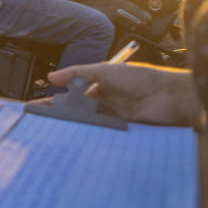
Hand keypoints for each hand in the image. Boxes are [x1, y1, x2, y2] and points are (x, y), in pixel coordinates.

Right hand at [48, 63, 201, 126]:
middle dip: (59, 116)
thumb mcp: (105, 70)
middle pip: (76, 111)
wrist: (170, 97)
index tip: (37, 107)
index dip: (54, 100)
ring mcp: (112, 116)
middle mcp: (103, 101)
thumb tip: (52, 76)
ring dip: (72, 126)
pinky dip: (89, 134)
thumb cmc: (141, 78)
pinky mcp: (121, 130)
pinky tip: (77, 137)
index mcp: (98, 85)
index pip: (70, 94)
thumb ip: (78, 73)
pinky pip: (101, 133)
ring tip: (53, 131)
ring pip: (86, 123)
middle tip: (40, 122)